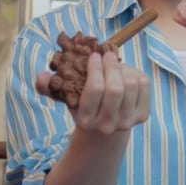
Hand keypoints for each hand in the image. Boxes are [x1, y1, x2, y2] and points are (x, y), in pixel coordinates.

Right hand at [36, 51, 150, 133]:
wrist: (105, 129)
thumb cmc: (83, 107)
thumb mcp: (65, 98)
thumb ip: (49, 87)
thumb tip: (41, 76)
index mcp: (86, 121)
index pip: (94, 90)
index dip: (96, 68)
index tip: (94, 56)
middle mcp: (108, 125)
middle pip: (116, 88)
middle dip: (111, 66)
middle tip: (107, 55)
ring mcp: (127, 122)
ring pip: (132, 84)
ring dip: (123, 68)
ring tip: (115, 65)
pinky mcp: (142, 116)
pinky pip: (144, 85)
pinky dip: (135, 73)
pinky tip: (126, 73)